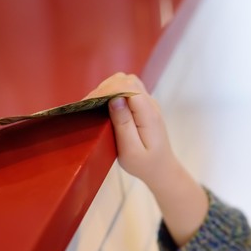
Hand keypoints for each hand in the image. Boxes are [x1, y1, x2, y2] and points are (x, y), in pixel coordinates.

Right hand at [87, 72, 174, 188]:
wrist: (161, 169)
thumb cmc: (144, 164)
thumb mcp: (131, 150)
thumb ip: (124, 124)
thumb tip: (115, 99)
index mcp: (148, 114)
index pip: (127, 87)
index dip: (106, 90)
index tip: (89, 103)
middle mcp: (150, 104)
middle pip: (126, 80)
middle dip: (105, 88)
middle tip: (89, 105)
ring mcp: (148, 103)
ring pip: (126, 82)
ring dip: (108, 88)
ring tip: (94, 105)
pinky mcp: (144, 106)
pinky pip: (127, 90)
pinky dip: (112, 92)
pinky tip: (103, 106)